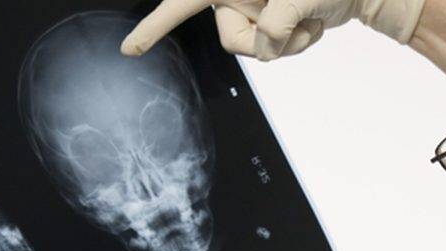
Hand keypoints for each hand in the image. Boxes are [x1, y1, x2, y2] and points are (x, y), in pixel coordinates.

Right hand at [121, 0, 426, 60]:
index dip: (156, 25)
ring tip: (310, 18)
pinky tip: (315, 23)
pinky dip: (298, 43)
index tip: (130, 49)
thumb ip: (274, 23)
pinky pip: (274, 51)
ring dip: (288, 42)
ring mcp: (256, 9)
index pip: (184, 2)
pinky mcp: (273, 23)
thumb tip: (263, 47)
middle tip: (296, 17)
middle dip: (266, 38)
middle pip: (230, 38)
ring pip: (255, 50)